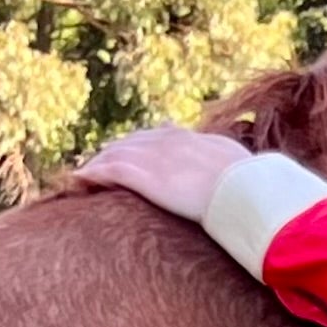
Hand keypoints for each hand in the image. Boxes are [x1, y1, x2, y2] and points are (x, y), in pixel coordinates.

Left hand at [79, 127, 251, 223]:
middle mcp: (168, 141)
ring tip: (84, 171)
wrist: (244, 191)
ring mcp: (154, 157)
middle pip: (132, 141)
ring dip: (98, 161)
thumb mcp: (236, 162)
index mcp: (190, 138)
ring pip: (116, 153)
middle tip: (100, 160)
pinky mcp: (144, 176)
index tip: (133, 148)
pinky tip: (79, 178)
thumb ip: (223, 156)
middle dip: (115, 150)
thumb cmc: (248, 183)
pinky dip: (92, 173)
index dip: (143, 142)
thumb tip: (228, 156)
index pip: (159, 135)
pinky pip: (109, 170)